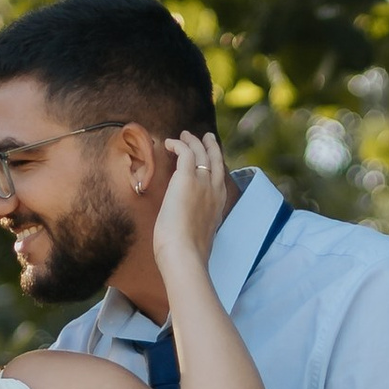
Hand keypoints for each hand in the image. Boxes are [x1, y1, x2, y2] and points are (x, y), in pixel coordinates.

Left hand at [152, 129, 237, 276]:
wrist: (185, 254)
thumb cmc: (187, 253)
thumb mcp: (198, 236)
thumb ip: (196, 226)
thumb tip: (185, 227)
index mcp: (218, 204)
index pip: (219, 178)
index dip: (214, 165)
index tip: (208, 159)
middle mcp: (215, 190)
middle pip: (216, 160)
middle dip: (211, 147)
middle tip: (205, 137)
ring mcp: (203, 183)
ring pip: (202, 153)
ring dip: (193, 141)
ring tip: (183, 135)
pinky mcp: (186, 179)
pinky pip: (186, 152)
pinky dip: (179, 144)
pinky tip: (169, 143)